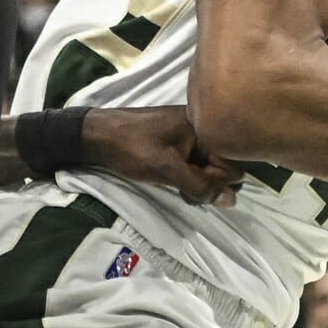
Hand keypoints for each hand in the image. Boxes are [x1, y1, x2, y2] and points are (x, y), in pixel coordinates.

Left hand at [81, 106, 242, 205]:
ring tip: (175, 185)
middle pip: (221, 165)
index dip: (217, 181)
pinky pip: (192, 161)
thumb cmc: (132, 149)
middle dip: (208, 182)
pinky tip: (170, 180)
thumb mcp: (167, 169)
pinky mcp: (173, 141)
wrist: (95, 135)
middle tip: (183, 187)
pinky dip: (186, 174)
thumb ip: (200, 185)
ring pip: (206, 166)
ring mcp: (186, 134)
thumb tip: (231, 200)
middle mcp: (199, 128)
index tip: (193, 185)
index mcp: (203, 127)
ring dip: (196, 181)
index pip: (232, 163)